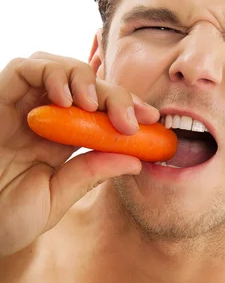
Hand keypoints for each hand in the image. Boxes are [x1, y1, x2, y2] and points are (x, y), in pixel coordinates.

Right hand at [0, 52, 159, 257]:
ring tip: (93, 105)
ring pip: (58, 66)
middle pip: (86, 86)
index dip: (128, 109)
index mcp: (62, 138)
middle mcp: (44, 116)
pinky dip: (51, 73)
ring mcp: (21, 105)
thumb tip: (136, 160)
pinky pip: (25, 68)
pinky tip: (65, 98)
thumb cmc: (7, 216)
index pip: (101, 111)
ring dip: (84, 78)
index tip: (152, 120)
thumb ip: (91, 174)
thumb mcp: (58, 197)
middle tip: (131, 116)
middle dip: (115, 95)